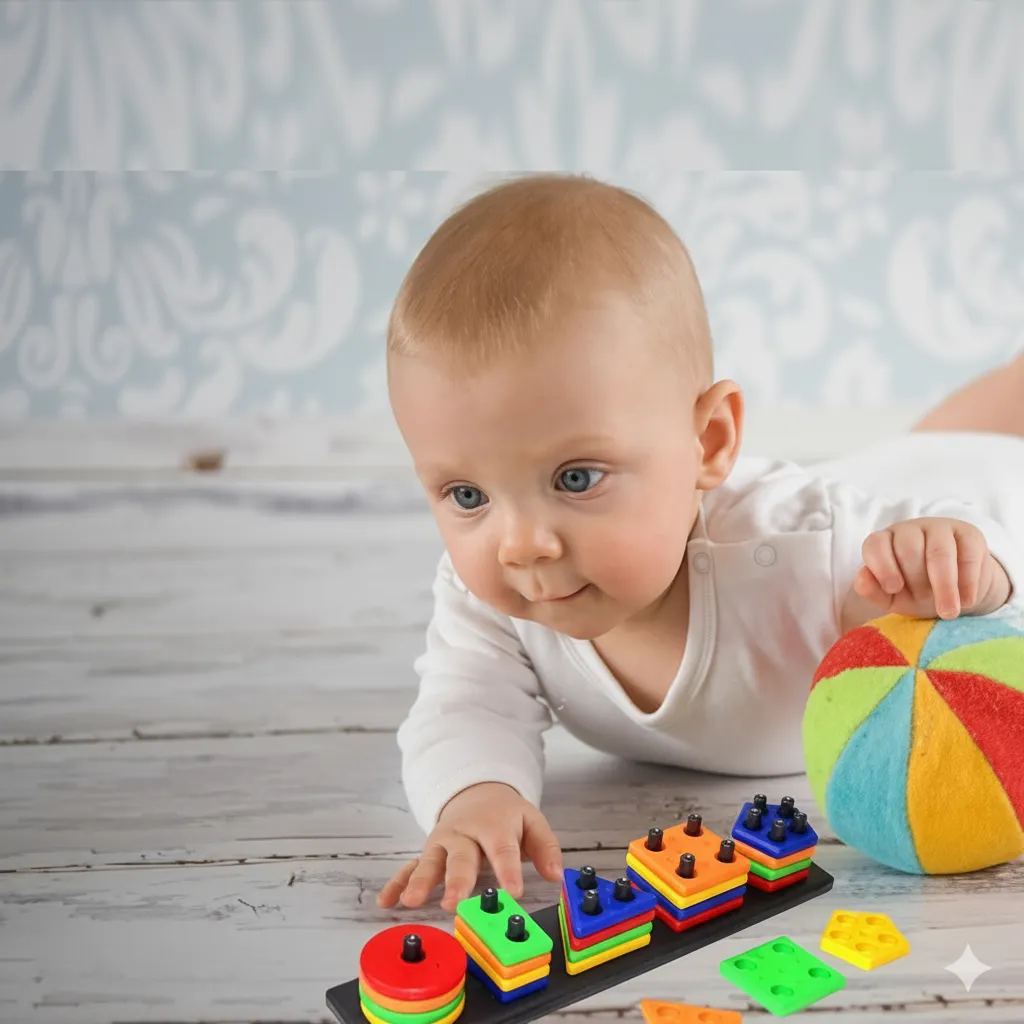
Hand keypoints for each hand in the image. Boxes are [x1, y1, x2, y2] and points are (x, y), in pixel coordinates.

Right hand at [376, 782, 562, 911]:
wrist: (475, 791)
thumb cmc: (506, 815)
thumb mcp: (531, 821)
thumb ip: (545, 847)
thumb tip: (556, 875)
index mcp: (494, 826)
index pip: (502, 849)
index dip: (508, 871)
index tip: (512, 893)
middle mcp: (465, 834)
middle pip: (461, 857)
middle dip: (457, 880)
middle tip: (454, 902)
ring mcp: (443, 843)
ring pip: (431, 861)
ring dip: (420, 881)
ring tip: (412, 901)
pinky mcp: (428, 852)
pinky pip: (410, 866)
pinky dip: (397, 882)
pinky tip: (386, 900)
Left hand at [854, 517, 1010, 619]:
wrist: (956, 592)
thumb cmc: (916, 592)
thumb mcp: (891, 598)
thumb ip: (872, 590)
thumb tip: (862, 578)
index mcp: (884, 542)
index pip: (875, 544)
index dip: (882, 566)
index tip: (894, 589)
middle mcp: (909, 530)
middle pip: (909, 548)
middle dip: (916, 579)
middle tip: (924, 599)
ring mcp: (940, 528)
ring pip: (939, 551)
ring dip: (944, 585)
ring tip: (948, 611)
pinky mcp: (969, 534)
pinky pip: (967, 554)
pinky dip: (967, 581)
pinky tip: (966, 600)